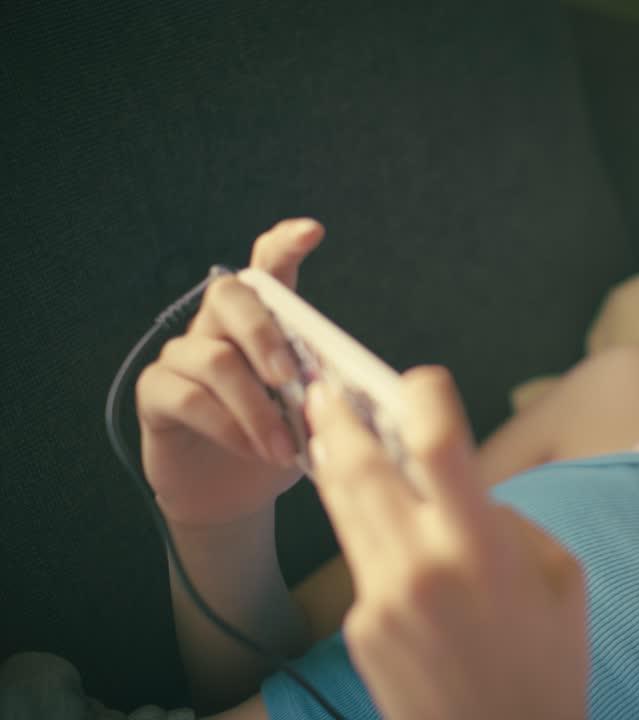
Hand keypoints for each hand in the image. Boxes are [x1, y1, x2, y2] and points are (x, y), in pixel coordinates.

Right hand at [135, 218, 323, 526]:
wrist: (235, 496)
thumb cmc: (279, 443)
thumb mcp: (313, 414)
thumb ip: (325, 389)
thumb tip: (356, 390)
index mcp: (262, 322)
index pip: (268, 268)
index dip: (284, 245)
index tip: (311, 232)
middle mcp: (217, 327)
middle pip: (231, 296)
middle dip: (266, 335)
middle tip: (292, 378)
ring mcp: (182, 357)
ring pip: (213, 358)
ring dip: (255, 407)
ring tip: (282, 446)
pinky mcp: (157, 394)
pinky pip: (188, 398)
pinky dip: (227, 427)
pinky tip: (253, 450)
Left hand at [305, 367, 587, 719]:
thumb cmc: (549, 666)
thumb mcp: (561, 579)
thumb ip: (509, 520)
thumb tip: (465, 490)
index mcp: (481, 549)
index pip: (437, 445)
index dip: (424, 398)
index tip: (422, 381)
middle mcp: (420, 566)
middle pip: (363, 466)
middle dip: (342, 419)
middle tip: (326, 389)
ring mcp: (381, 598)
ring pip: (346, 506)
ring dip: (333, 459)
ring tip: (324, 428)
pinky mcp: (360, 625)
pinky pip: (363, 559)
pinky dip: (368, 529)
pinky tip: (375, 517)